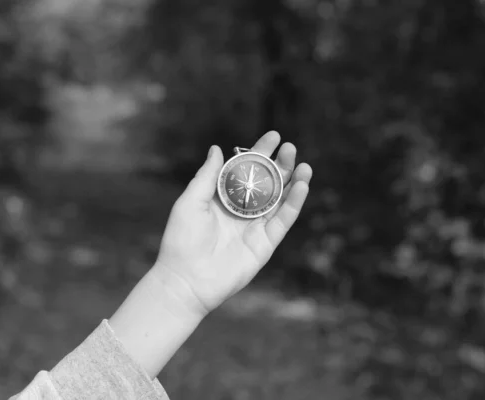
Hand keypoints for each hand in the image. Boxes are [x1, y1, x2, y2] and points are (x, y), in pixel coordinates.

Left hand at [152, 131, 312, 317]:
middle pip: (268, 183)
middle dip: (280, 165)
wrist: (186, 280)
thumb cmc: (181, 240)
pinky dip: (294, 204)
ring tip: (303, 165)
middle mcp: (242, 210)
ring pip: (280, 200)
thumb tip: (217, 148)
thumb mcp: (191, 201)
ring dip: (293, 182)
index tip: (274, 136)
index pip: (247, 169)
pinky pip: (283, 221)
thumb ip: (207, 176)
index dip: (260, 152)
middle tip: (290, 148)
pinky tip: (302, 186)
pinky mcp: (265, 244)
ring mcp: (255, 227)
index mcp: (224, 197)